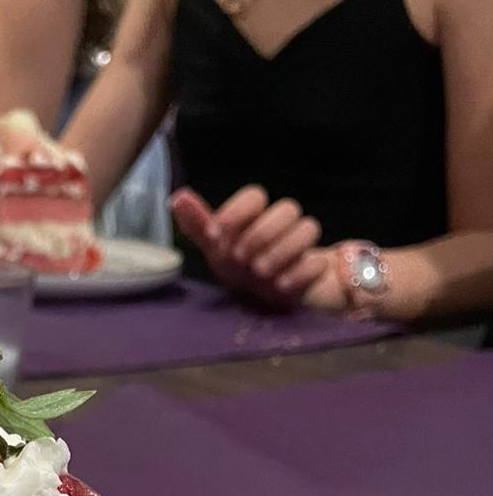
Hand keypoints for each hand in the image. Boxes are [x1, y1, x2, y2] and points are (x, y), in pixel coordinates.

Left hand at [171, 185, 340, 311]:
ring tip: (260, 272)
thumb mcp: (216, 250)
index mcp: (255, 218)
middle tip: (241, 258)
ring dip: (282, 250)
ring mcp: (301, 247)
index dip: (238, 211)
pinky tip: (281, 286)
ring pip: (309, 227)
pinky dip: (300, 273)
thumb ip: (198, 225)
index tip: (216, 233)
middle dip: (262, 233)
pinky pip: (318, 262)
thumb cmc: (240, 269)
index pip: (255, 195)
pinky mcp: (315, 271)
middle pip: (288, 208)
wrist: (270, 299)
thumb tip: (178, 197)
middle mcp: (280, 227)